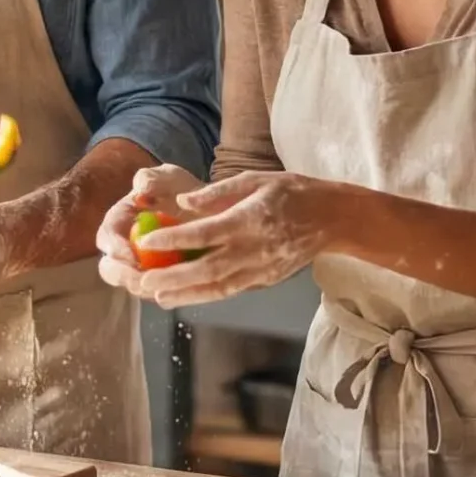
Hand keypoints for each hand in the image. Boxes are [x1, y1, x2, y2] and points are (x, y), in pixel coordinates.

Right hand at [95, 164, 205, 298]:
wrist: (211, 207)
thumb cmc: (183, 190)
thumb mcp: (168, 177)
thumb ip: (152, 179)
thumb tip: (140, 191)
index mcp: (119, 221)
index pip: (106, 237)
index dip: (115, 249)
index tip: (131, 256)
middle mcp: (124, 246)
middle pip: (111, 268)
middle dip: (123, 276)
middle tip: (140, 280)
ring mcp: (141, 265)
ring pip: (132, 285)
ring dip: (142, 289)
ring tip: (161, 289)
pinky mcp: (160, 279)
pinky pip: (156, 293)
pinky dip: (163, 295)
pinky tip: (177, 294)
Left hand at [131, 172, 338, 309]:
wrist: (331, 218)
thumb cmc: (291, 192)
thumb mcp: (255, 178)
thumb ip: (218, 191)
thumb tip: (183, 201)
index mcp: (250, 219)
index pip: (205, 233)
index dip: (174, 239)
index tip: (147, 242)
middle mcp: (255, 249)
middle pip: (208, 268)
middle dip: (173, 277)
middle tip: (143, 282)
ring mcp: (262, 269)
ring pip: (218, 287)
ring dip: (186, 294)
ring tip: (158, 297)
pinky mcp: (266, 280)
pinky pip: (232, 290)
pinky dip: (207, 296)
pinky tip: (186, 297)